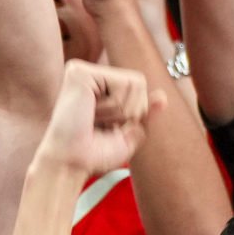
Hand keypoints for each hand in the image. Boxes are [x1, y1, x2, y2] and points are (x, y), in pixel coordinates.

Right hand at [37, 58, 151, 177]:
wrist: (72, 163)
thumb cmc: (94, 153)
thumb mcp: (128, 135)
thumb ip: (145, 115)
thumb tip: (162, 96)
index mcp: (100, 85)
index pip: (139, 86)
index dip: (135, 111)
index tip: (109, 126)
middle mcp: (91, 74)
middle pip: (139, 82)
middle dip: (129, 111)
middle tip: (101, 124)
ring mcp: (83, 71)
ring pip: (133, 84)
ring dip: (119, 111)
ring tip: (93, 119)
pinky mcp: (79, 72)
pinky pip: (120, 84)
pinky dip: (112, 106)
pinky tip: (90, 112)